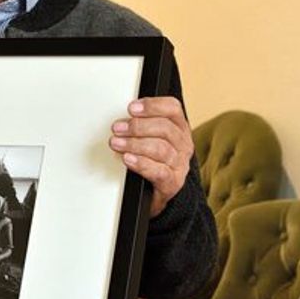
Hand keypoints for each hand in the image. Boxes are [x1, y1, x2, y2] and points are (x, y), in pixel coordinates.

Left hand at [110, 97, 192, 217]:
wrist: (157, 192)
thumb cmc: (152, 160)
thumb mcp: (149, 137)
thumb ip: (139, 124)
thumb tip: (121, 118)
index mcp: (179, 127)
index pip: (172, 108)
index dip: (152, 106)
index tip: (131, 108)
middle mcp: (183, 144)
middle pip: (165, 128)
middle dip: (138, 126)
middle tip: (117, 128)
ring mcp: (180, 164)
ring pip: (161, 149)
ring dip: (135, 144)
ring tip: (116, 143)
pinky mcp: (172, 182)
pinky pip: (159, 171)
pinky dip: (141, 163)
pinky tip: (127, 159)